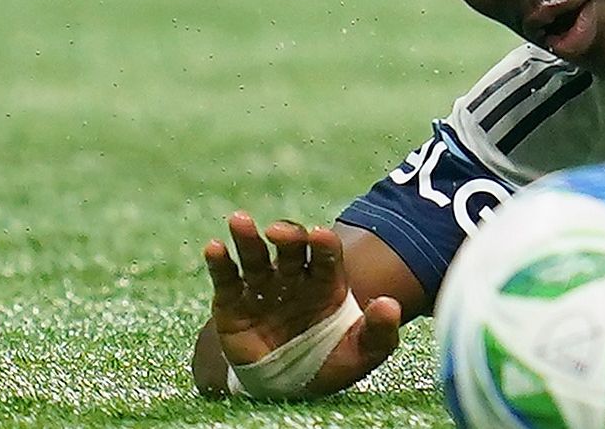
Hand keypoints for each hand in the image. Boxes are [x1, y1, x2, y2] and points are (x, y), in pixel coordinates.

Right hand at [201, 212, 401, 389]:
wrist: (289, 384)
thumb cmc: (330, 361)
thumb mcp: (362, 352)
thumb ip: (379, 331)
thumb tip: (390, 305)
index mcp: (327, 283)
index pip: (327, 255)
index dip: (324, 244)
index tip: (320, 235)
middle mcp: (294, 278)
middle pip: (291, 248)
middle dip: (288, 236)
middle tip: (279, 232)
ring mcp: (263, 288)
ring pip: (256, 257)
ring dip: (247, 238)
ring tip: (239, 220)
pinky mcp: (233, 303)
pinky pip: (226, 280)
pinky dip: (219, 263)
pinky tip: (214, 248)